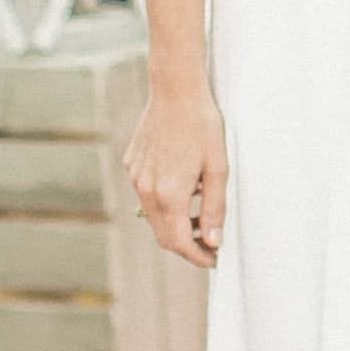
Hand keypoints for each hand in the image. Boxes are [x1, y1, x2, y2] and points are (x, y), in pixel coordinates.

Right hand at [125, 83, 227, 268]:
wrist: (176, 91)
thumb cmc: (202, 126)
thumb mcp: (218, 168)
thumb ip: (214, 208)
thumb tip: (214, 240)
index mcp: (169, 194)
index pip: (179, 243)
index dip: (198, 257)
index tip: (213, 259)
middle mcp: (146, 190)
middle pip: (163, 235)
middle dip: (186, 244)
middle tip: (209, 242)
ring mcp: (136, 177)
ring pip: (153, 216)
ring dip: (174, 223)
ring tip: (199, 213)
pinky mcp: (131, 165)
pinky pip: (146, 194)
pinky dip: (163, 201)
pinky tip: (183, 184)